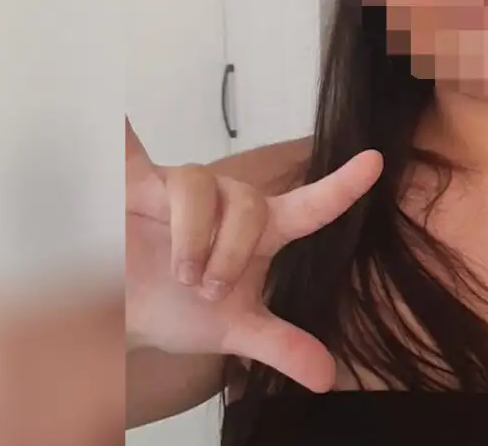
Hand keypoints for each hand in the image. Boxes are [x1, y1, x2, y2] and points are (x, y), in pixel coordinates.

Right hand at [125, 119, 382, 390]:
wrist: (123, 308)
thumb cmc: (184, 306)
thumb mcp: (235, 329)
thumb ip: (282, 345)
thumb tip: (328, 377)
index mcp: (261, 230)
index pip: (310, 207)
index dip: (342, 186)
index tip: (376, 162)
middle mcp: (227, 200)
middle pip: (249, 204)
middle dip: (230, 253)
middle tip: (206, 288)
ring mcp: (180, 188)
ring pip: (199, 186)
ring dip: (191, 236)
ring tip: (178, 272)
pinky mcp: (134, 183)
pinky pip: (129, 146)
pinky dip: (120, 129)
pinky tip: (111, 110)